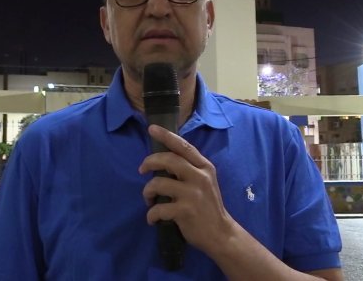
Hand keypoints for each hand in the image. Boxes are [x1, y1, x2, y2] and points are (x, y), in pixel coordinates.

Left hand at [138, 124, 236, 255]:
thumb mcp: (205, 181)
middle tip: (142, 169)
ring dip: (147, 192)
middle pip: (168, 160)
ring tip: (148, 200)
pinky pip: (158, 208)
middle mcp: (199, 177)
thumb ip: (189, 169)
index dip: (166, 136)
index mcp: (204, 167)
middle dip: (149, 162)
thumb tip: (163, 159)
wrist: (220, 233)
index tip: (152, 128)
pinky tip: (152, 218)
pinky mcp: (185, 212)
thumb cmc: (208, 206)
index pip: (184, 146)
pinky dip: (151, 214)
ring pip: (158, 183)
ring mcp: (192, 194)